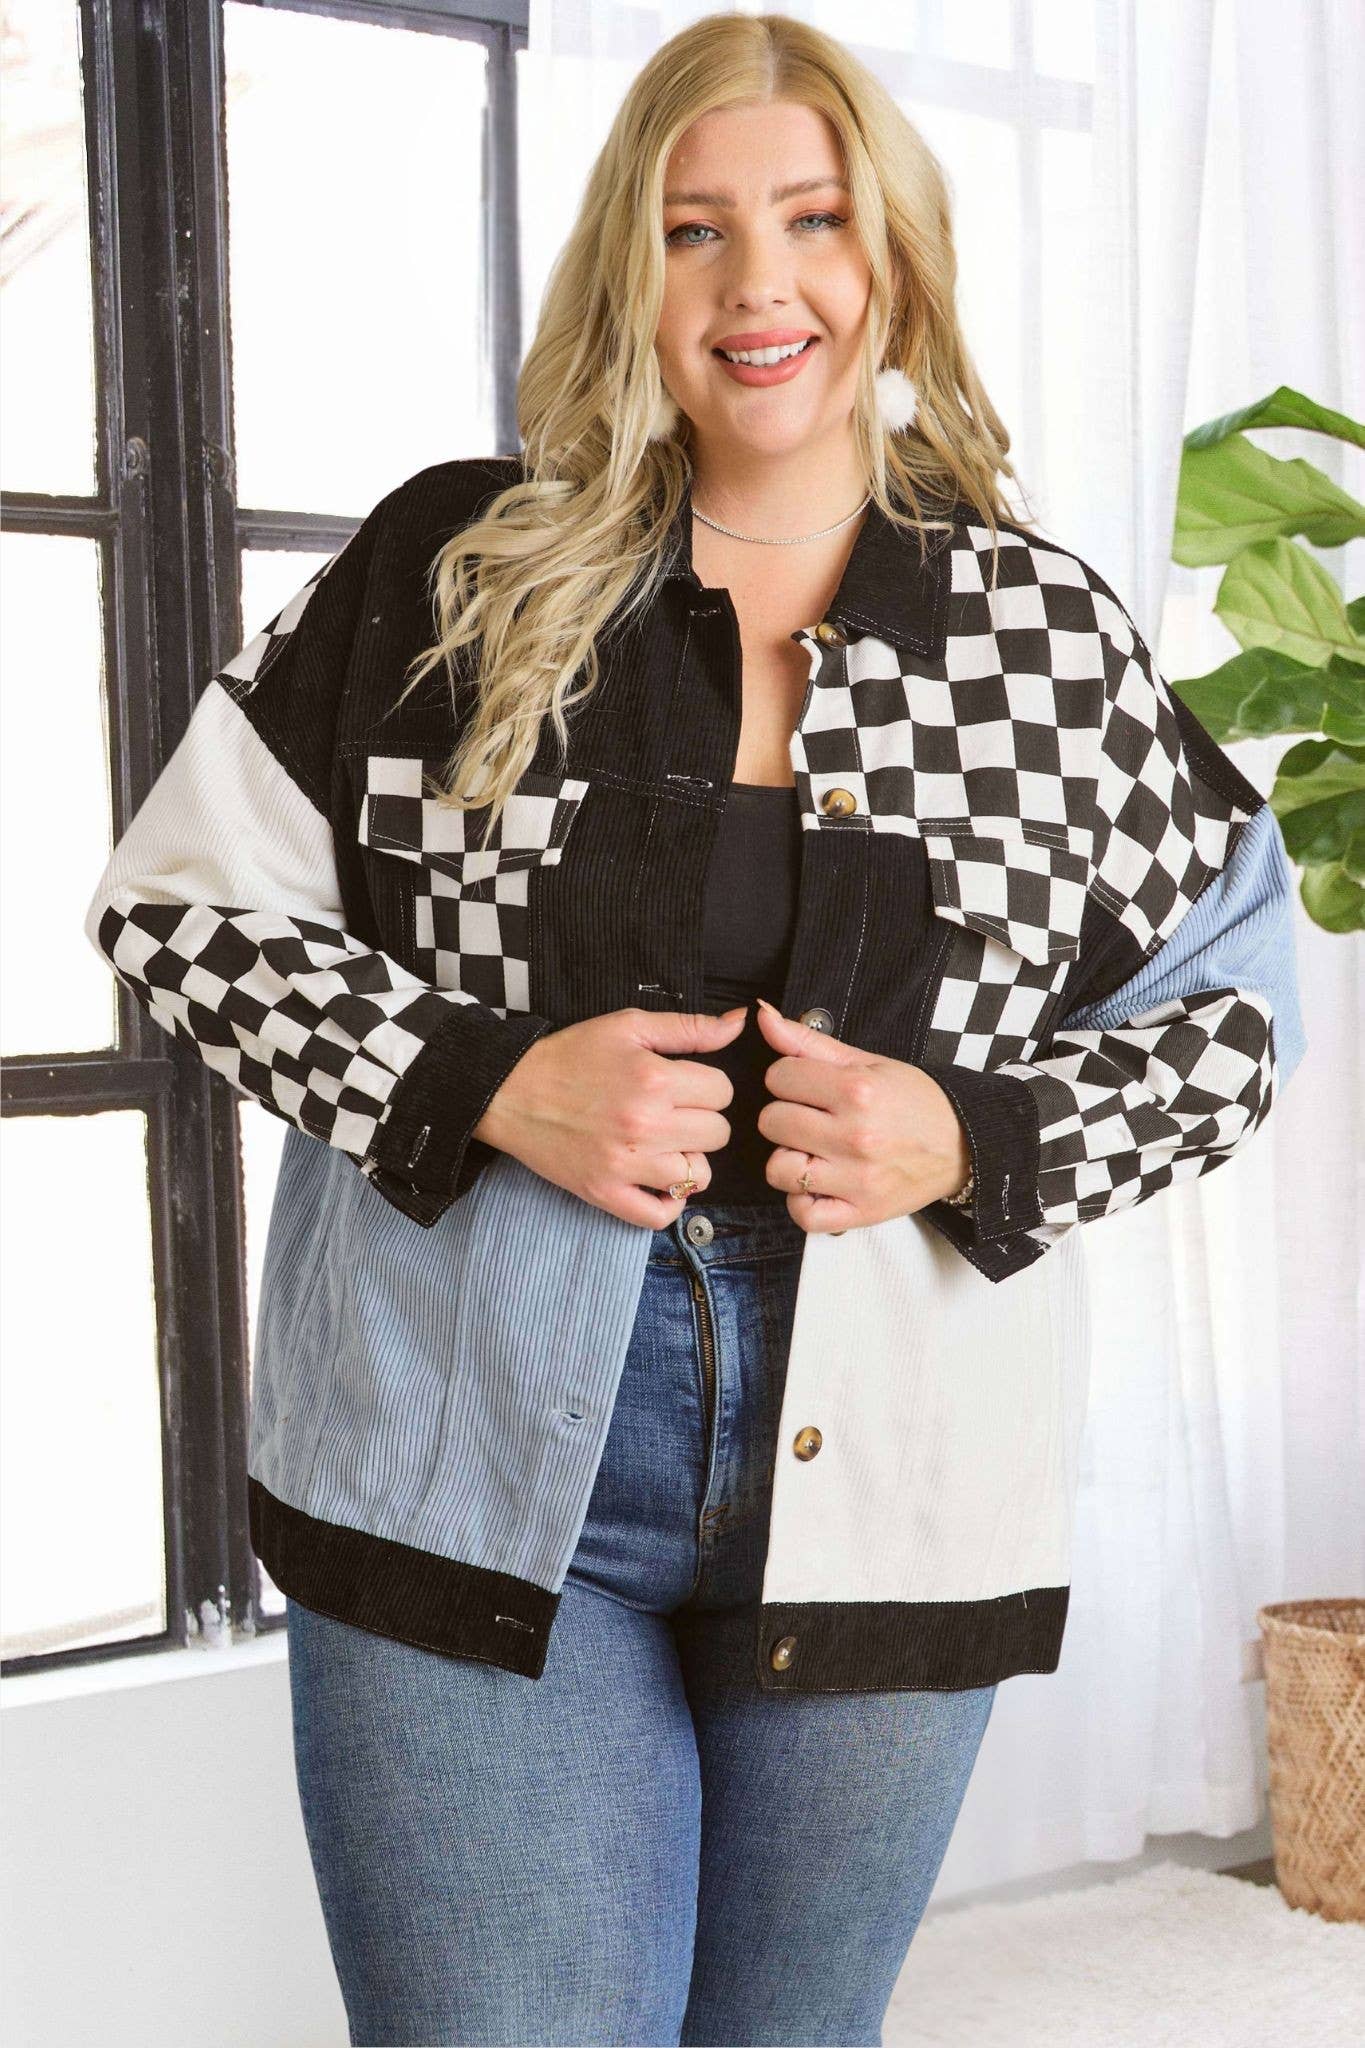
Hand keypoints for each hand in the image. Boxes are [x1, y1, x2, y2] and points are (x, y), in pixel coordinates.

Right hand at [473, 1005, 747, 1227]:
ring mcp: (626, 1165)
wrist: (511, 1091)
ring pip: (699, 1176)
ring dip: (689, 1159)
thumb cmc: (570, 1056)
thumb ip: (688, 1027)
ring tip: (666, 1144)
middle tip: (674, 1112)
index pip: (723, 1092)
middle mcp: (645, 1125)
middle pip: (717, 1133)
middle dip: (702, 1120)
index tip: (685, 1086)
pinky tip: (661, 1182)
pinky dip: (670, 1203)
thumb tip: (738, 1023)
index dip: (708, 1086)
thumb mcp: (628, 1026)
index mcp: (654, 1079)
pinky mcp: (605, 1193)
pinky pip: (659, 1216)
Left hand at [752, 996, 972, 1233]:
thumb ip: (809, 1042)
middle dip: (785, 1116)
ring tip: (812, 1151)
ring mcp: (856, 1178)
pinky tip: (816, 1184)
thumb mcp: (867, 1062)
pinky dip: (801, 1201)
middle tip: (811, 1118)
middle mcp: (855, 1135)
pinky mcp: (859, 1212)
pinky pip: (803, 1214)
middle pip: (772, 1122)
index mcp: (857, 1090)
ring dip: (788, 1160)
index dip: (788, 1078)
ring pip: (778, 1169)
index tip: (807, 1086)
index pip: (778, 1077)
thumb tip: (763, 1016)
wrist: (963, 1145)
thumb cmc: (914, 1102)